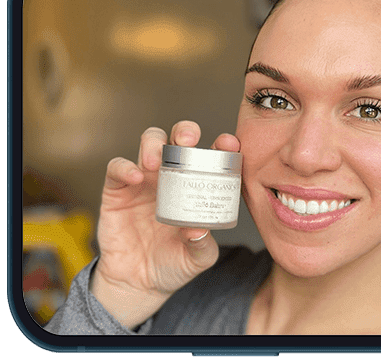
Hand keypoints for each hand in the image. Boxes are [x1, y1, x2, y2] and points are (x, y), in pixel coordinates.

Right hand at [90, 121, 240, 328]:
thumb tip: (197, 229)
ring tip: (157, 162)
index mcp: (198, 186)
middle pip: (178, 139)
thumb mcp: (198, 258)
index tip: (229, 143)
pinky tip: (135, 178)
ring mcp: (145, 180)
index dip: (221, 144)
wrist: (139, 282)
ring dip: (154, 144)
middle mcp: (173, 176)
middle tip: (189, 140)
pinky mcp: (118, 190)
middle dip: (185, 130)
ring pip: (149, 143)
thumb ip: (202, 244)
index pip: (212, 156)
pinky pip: (117, 168)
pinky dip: (125, 167)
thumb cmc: (174, 264)